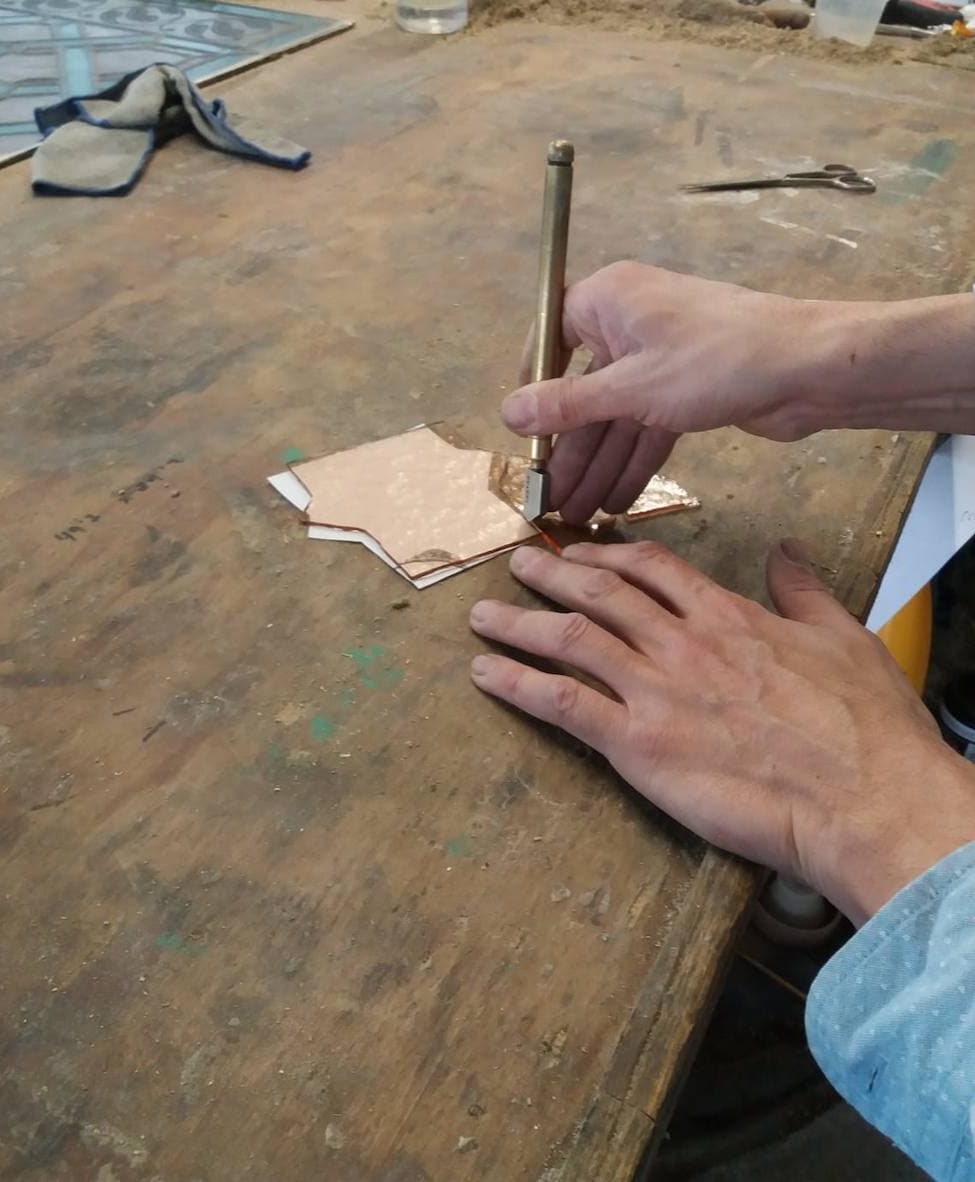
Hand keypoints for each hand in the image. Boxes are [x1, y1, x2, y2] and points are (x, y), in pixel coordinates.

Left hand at [470, 540, 974, 925]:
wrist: (861, 796)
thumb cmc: (862, 727)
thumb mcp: (842, 637)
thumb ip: (803, 591)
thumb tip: (787, 553)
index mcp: (726, 616)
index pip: (651, 568)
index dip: (605, 554)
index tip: (579, 550)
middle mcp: (681, 643)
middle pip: (599, 592)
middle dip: (550, 573)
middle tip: (517, 564)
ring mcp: (655, 691)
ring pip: (569, 638)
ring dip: (519, 623)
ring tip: (482, 616)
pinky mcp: (637, 745)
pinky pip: (561, 704)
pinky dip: (517, 684)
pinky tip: (487, 675)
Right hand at [505, 261, 834, 524]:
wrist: (809, 368)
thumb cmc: (715, 359)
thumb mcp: (630, 388)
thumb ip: (567, 405)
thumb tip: (508, 413)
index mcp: (607, 299)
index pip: (550, 336)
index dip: (532, 386)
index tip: (522, 433)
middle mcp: (629, 322)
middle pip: (584, 388)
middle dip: (569, 447)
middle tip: (549, 498)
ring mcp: (661, 357)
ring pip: (617, 415)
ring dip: (599, 464)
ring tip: (576, 513)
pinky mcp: (688, 388)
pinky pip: (647, 426)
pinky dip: (633, 461)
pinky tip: (615, 500)